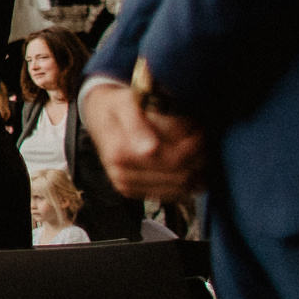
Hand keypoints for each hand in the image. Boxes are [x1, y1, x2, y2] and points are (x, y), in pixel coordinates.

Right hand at [84, 80, 209, 198]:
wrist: (98, 117)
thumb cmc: (117, 107)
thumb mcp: (126, 104)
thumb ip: (137, 124)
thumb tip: (149, 149)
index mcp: (120, 153)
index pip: (173, 161)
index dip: (194, 148)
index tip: (199, 131)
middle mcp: (121, 174)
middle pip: (179, 177)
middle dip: (198, 159)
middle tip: (200, 139)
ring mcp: (126, 186)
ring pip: (179, 189)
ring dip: (194, 171)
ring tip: (195, 150)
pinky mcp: (132, 192)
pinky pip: (169, 195)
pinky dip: (184, 181)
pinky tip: (184, 164)